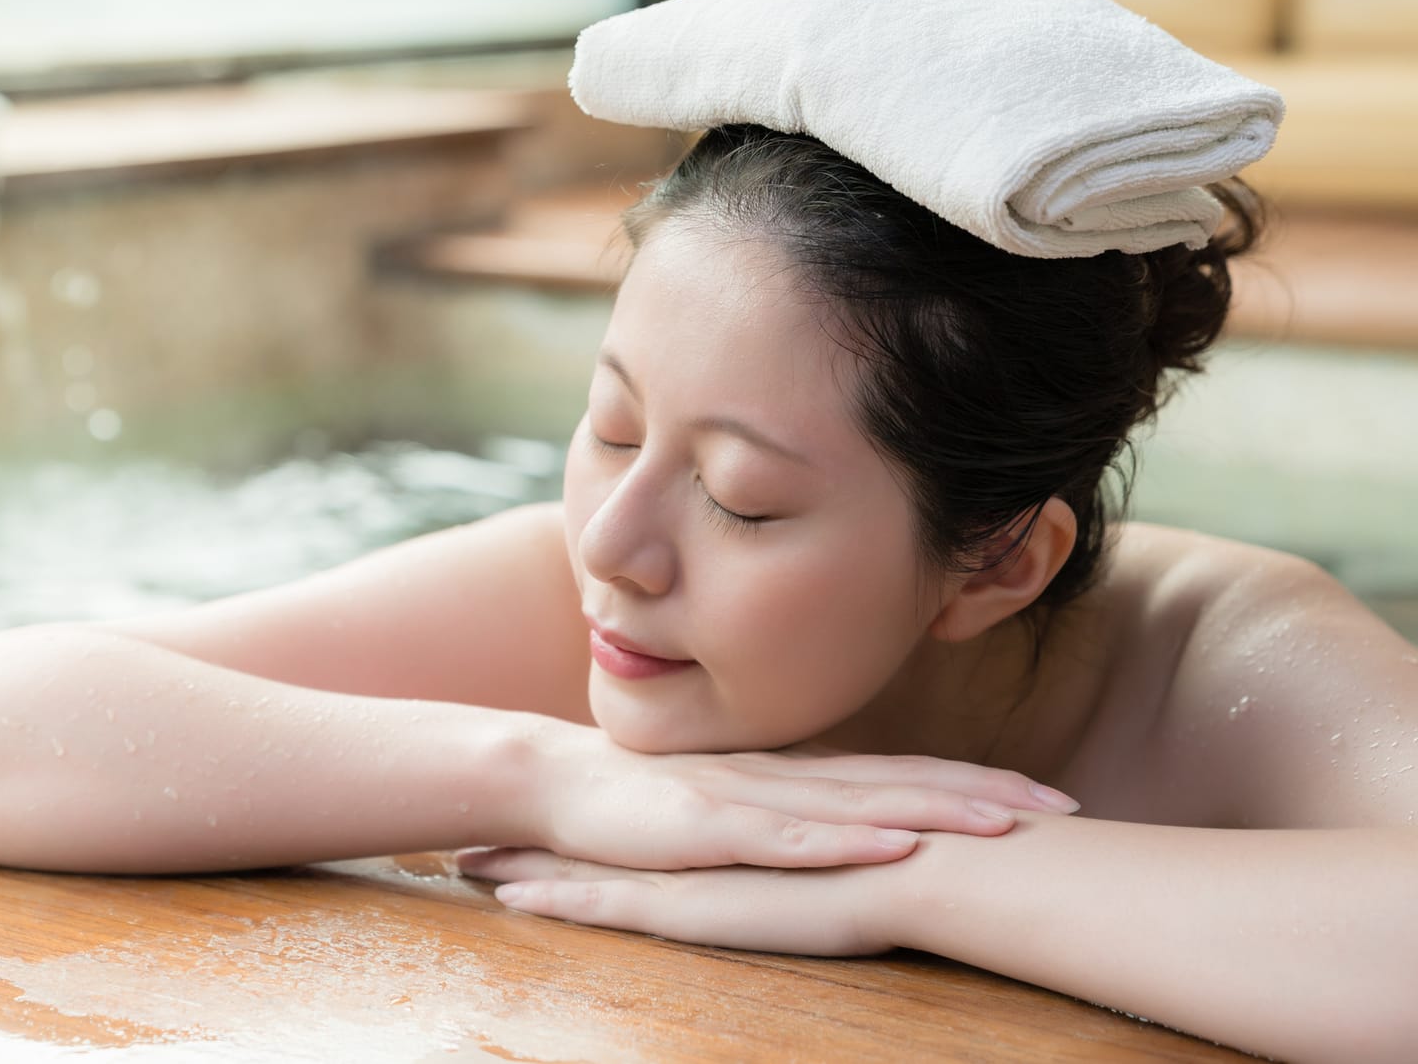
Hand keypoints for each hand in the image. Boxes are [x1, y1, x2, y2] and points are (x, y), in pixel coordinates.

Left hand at [456, 847, 899, 958]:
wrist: (918, 862)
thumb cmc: (903, 862)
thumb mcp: (852, 852)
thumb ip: (828, 848)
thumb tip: (847, 851)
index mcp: (733, 828)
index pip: (654, 821)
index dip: (601, 819)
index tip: (554, 817)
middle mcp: (698, 840)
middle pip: (604, 835)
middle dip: (537, 834)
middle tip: (474, 840)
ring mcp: (691, 868)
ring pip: (589, 865)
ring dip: (527, 864)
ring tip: (463, 864)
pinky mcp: (695, 903)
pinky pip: (611, 906)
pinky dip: (560, 900)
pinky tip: (512, 902)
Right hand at [518, 723, 1078, 872]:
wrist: (552, 785)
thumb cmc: (642, 806)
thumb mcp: (731, 813)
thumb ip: (790, 820)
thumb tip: (858, 838)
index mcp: (796, 776)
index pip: (902, 772)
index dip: (976, 781)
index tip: (1051, 797)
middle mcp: (785, 776)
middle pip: (901, 779)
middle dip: (986, 793)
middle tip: (1065, 807)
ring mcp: (750, 797)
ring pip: (859, 803)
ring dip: (936, 810)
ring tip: (1007, 824)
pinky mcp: (708, 827)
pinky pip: (788, 836)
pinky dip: (845, 840)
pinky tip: (894, 845)